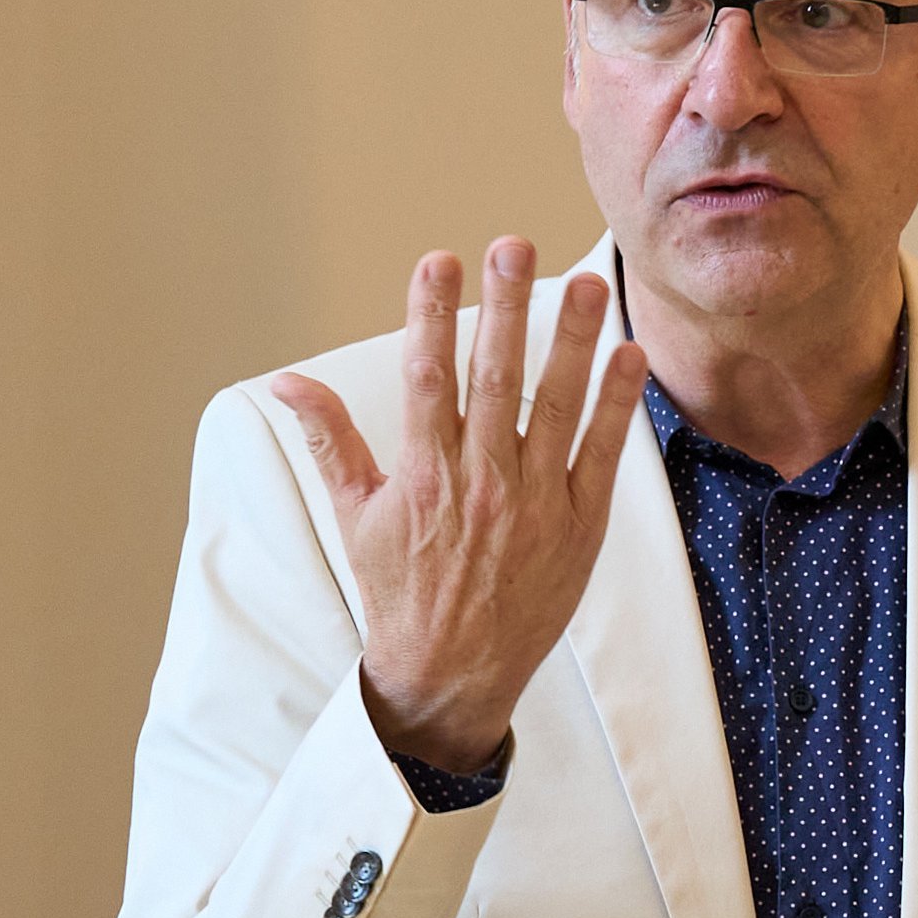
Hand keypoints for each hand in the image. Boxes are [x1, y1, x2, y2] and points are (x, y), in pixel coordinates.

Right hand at [271, 239, 644, 775]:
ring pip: (559, 406)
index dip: (431, 314)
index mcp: (422, 473)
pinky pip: (604, 454)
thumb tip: (287, 380)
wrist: (454, 671)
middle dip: (504, 308)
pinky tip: (630, 355)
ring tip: (586, 286)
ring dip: (574, 341)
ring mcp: (535, 502)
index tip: (439, 259)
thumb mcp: (354, 515)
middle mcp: (481, 481)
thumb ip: (329, 440)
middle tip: (513, 246)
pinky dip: (620, 405)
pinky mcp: (580, 524)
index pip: (427, 377)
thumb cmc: (400, 588)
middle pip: (495, 377)